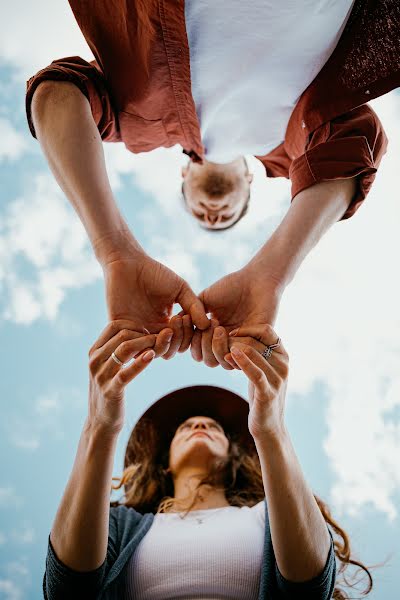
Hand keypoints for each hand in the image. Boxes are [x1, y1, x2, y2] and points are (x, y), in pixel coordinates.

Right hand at [87, 320, 173, 435]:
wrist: (101, 421)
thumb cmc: (110, 389)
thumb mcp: (108, 366)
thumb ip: (117, 349)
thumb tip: (137, 331)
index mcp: (94, 351)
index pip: (114, 326)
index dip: (134, 325)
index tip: (148, 332)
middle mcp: (94, 360)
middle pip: (122, 335)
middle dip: (144, 334)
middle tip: (159, 338)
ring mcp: (100, 375)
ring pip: (124, 349)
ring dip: (146, 344)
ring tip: (159, 344)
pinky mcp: (110, 390)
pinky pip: (126, 373)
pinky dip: (140, 363)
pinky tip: (152, 356)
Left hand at [102, 250, 209, 359]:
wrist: (129, 262)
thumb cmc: (155, 273)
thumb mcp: (180, 289)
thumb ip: (194, 307)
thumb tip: (207, 326)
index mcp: (166, 325)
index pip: (180, 343)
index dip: (187, 336)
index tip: (188, 318)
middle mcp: (150, 332)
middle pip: (167, 352)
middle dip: (177, 341)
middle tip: (178, 320)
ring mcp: (135, 331)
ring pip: (151, 353)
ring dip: (162, 345)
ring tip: (167, 329)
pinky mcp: (120, 329)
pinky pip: (131, 347)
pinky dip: (143, 345)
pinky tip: (151, 331)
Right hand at [191, 265, 281, 368]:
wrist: (257, 280)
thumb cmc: (231, 287)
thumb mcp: (204, 299)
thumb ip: (190, 314)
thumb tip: (174, 328)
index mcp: (212, 334)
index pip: (196, 351)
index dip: (189, 341)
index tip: (187, 321)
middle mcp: (226, 343)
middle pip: (208, 360)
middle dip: (204, 344)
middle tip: (211, 323)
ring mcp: (241, 345)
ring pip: (224, 362)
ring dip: (217, 347)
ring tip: (220, 327)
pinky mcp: (257, 344)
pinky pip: (243, 357)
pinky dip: (235, 347)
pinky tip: (234, 331)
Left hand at [227, 324, 288, 438]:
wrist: (269, 426)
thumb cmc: (262, 395)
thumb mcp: (263, 370)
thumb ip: (257, 353)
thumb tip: (238, 335)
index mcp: (284, 356)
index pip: (267, 330)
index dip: (247, 328)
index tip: (232, 334)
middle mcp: (284, 365)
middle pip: (256, 341)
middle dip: (236, 341)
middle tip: (221, 345)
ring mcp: (278, 379)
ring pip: (252, 353)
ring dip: (233, 350)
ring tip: (223, 355)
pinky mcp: (268, 393)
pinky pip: (254, 372)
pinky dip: (241, 362)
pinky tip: (230, 357)